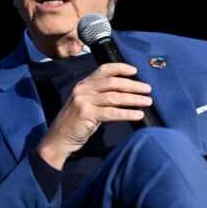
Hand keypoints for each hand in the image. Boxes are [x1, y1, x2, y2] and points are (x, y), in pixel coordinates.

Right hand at [37, 63, 151, 169]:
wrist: (58, 139)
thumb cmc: (76, 123)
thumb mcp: (86, 104)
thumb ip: (101, 97)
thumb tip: (127, 93)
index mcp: (83, 84)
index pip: (104, 70)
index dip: (121, 68)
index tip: (135, 71)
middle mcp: (83, 89)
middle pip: (113, 83)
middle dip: (133, 85)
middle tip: (148, 89)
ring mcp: (83, 101)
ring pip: (115, 97)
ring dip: (134, 99)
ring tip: (148, 101)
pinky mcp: (86, 114)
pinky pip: (112, 113)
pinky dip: (127, 113)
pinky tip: (138, 115)